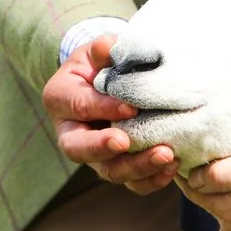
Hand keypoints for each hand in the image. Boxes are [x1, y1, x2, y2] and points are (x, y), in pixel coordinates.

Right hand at [45, 37, 176, 192]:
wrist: (109, 79)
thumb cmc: (103, 62)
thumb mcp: (99, 49)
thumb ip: (104, 49)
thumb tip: (109, 48)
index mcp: (60, 98)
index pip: (79, 106)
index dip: (103, 108)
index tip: (131, 107)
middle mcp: (70, 132)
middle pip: (80, 150)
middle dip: (105, 149)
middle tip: (128, 142)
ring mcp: (94, 155)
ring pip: (109, 172)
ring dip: (137, 167)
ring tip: (166, 156)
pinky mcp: (117, 166)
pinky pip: (131, 182)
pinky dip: (151, 179)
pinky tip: (171, 168)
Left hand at [180, 135, 230, 230]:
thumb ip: (222, 171)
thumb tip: (194, 177)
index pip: (198, 188)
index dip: (190, 172)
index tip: (187, 159)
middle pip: (210, 206)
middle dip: (202, 188)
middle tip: (201, 168)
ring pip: (227, 222)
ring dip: (222, 205)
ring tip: (229, 185)